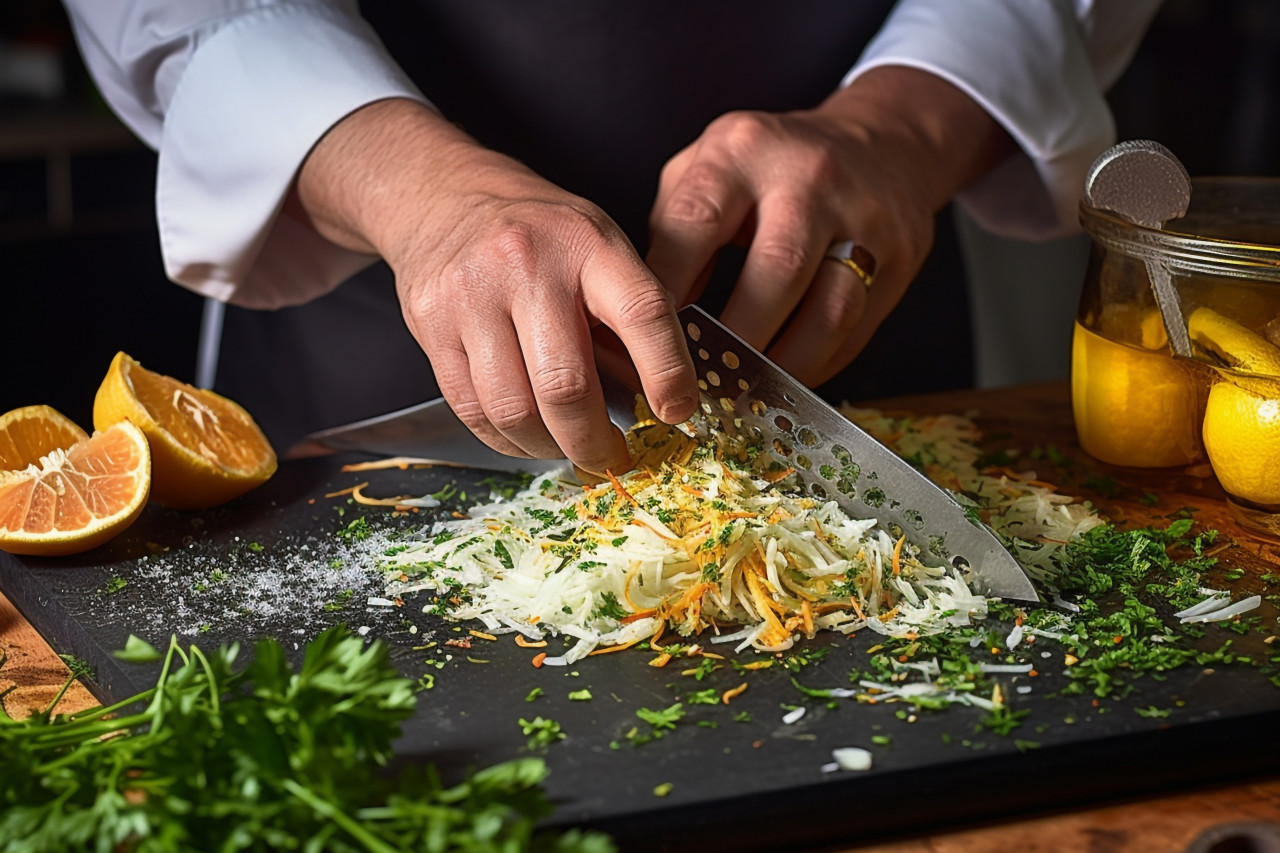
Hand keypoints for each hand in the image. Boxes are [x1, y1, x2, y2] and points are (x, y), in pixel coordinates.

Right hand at [292, 99, 697, 474]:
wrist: (445, 197)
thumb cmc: (540, 234)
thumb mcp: (599, 247)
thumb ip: (629, 313)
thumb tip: (663, 399)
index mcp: (588, 244)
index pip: (641, 312)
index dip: (667, 373)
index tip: (677, 413)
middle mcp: (527, 266)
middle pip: (566, 386)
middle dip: (595, 441)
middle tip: (612, 459)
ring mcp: (471, 296)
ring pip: (514, 410)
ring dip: (548, 448)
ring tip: (566, 448)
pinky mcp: (431, 326)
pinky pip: (472, 410)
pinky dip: (506, 439)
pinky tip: (526, 435)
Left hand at [647, 67, 1013, 385]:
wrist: (880, 140)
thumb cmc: (770, 166)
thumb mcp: (708, 169)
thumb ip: (674, 234)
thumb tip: (650, 319)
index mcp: (740, 153)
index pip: (697, 223)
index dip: (670, 289)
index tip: (648, 342)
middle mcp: (807, 179)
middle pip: (777, 270)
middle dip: (738, 338)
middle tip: (706, 387)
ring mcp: (863, 216)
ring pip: (831, 308)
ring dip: (786, 364)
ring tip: (750, 399)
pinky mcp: (899, 255)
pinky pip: (859, 326)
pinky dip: (820, 363)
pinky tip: (788, 382)